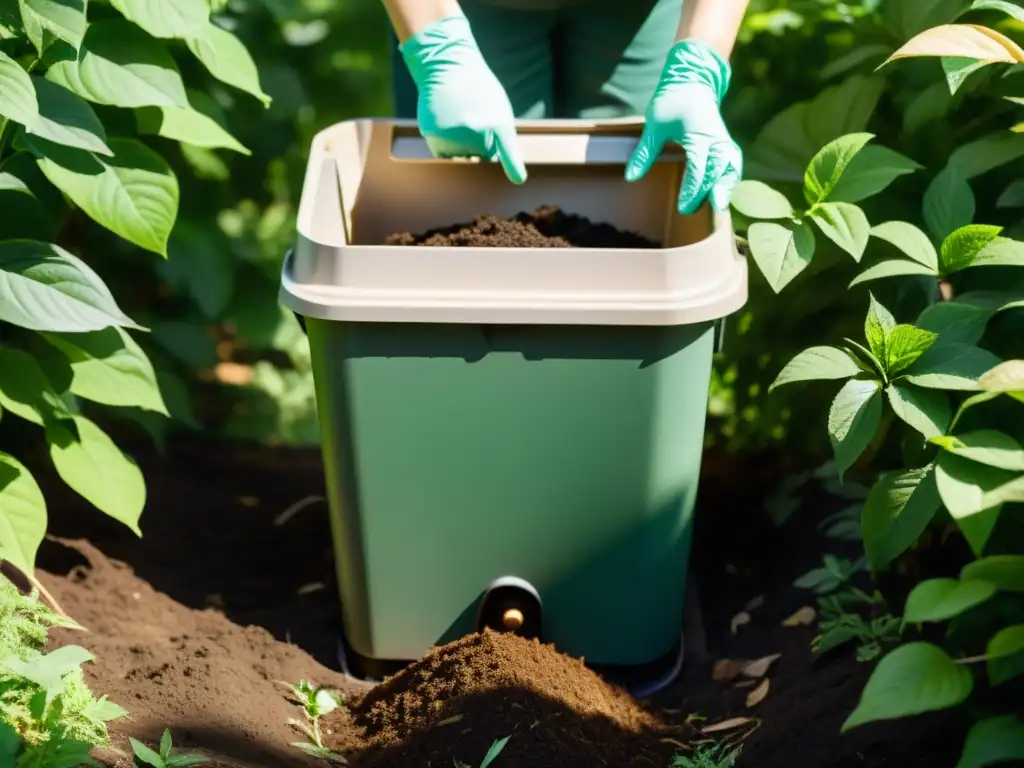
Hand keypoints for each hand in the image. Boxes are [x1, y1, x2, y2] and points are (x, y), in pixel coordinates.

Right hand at [400, 16, 526, 183]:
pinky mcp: (434, 137)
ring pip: (461, 160)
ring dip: (462, 150)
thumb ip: (503, 142)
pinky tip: (448, 124)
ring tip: (461, 120)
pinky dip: (446, 146)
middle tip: (476, 122)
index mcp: (498, 124)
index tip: (518, 180)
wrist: (448, 65)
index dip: (513, 168)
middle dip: (481, 152)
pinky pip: (444, 156)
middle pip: (481, 161)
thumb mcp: (499, 110)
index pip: (507, 152)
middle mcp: (476, 133)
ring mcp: (453, 136)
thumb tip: (505, 172)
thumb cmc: (478, 90)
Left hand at [626, 39, 741, 214]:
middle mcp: (716, 140)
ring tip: (719, 208)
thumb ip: (645, 152)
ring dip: (726, 187)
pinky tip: (722, 195)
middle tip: (704, 211)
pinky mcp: (725, 144)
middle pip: (719, 171)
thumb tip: (631, 177)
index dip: (692, 190)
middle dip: (712, 192)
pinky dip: (730, 179)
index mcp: (699, 135)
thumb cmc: (672, 102)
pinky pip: (732, 164)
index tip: (682, 207)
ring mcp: (723, 142)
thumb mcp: (654, 125)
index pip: (699, 168)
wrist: (693, 82)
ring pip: (731, 168)